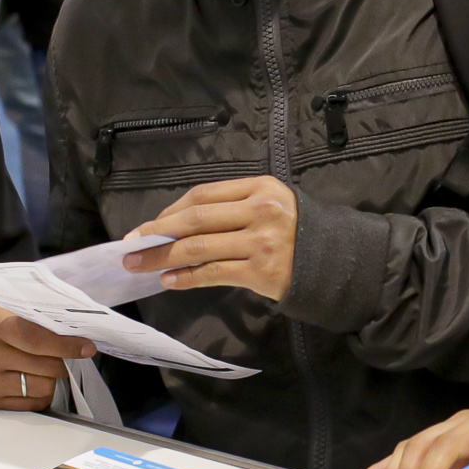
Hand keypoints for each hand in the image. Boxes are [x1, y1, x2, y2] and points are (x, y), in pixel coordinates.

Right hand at [0, 304, 91, 409]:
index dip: (65, 345)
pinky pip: (35, 403)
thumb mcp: (18, 309)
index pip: (35, 339)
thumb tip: (81, 337)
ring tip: (42, 366)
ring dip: (52, 378)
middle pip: (45, 366)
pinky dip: (42, 393)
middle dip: (64, 362)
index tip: (87, 348)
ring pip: (44, 387)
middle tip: (67, 355)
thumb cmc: (3, 323)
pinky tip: (32, 378)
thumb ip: (45, 320)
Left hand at [127, 177, 297, 299]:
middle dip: (156, 233)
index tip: (148, 226)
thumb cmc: (297, 231)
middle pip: (195, 219)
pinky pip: (213, 273)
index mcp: (259, 187)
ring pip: (198, 248)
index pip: (203, 195)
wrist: (337, 260)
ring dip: (162, 257)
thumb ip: (232, 206)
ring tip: (139, 265)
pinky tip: (169, 280)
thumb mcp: (271, 203)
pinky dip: (186, 277)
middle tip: (130, 245)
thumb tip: (175, 224)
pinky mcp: (261, 271)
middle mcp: (260, 211)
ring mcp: (261, 242)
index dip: (170, 210)